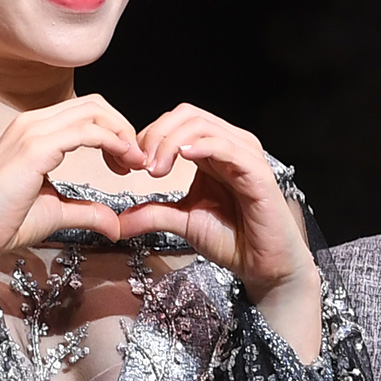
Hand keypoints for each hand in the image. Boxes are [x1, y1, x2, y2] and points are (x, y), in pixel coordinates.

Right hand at [0, 96, 144, 308]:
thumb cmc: (3, 223)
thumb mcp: (55, 212)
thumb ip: (86, 211)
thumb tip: (116, 225)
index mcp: (33, 130)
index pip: (84, 112)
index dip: (114, 131)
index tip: (128, 163)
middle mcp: (32, 122)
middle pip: (93, 104)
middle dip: (122, 127)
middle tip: (137, 161)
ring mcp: (31, 131)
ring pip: (92, 111)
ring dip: (122, 134)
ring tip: (134, 163)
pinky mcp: (34, 148)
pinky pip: (85, 132)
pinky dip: (112, 142)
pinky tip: (122, 164)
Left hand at [118, 104, 321, 360]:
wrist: (264, 266)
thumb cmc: (231, 239)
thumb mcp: (183, 221)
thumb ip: (152, 214)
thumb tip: (116, 222)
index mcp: (211, 150)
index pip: (177, 121)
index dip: (150, 135)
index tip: (132, 164)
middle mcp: (229, 144)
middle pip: (187, 115)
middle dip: (157, 134)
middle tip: (142, 165)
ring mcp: (245, 155)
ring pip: (203, 125)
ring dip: (172, 142)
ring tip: (156, 169)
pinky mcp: (258, 172)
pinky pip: (227, 147)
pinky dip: (202, 147)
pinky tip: (183, 159)